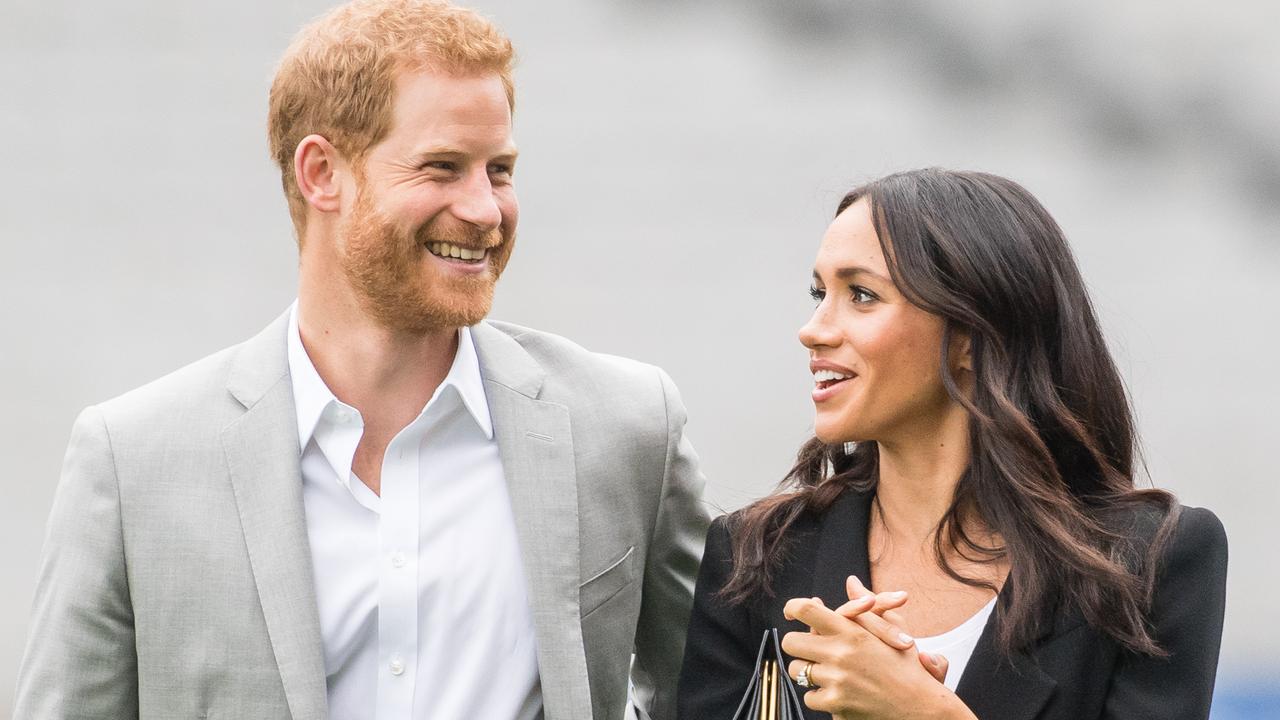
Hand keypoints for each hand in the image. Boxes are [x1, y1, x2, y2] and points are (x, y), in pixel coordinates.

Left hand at [782, 594, 966, 719]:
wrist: (920, 708)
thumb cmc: (907, 668)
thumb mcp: (891, 631)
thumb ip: (865, 606)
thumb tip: (851, 581)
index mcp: (852, 632)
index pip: (807, 610)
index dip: (793, 608)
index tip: (790, 613)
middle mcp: (840, 654)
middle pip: (790, 642)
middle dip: (798, 645)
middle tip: (810, 649)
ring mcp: (836, 680)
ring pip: (797, 671)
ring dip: (808, 672)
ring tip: (828, 672)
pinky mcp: (835, 704)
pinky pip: (809, 697)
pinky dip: (820, 697)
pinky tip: (837, 693)